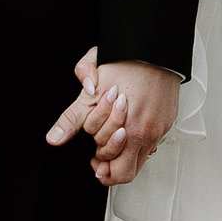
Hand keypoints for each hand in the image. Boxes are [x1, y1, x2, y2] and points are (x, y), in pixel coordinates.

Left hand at [46, 49, 178, 186]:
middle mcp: (145, 132)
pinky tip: (127, 131)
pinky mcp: (166, 123)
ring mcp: (158, 129)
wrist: (153, 49)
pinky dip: (138, 144)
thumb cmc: (126, 63)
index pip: (110, 163)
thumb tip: (54, 138)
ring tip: (112, 142)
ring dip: (123, 156)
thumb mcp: (91, 91)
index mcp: (127, 128)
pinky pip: (151, 146)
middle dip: (108, 163)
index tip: (92, 159)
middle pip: (125, 172)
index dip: (96, 162)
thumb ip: (72, 117)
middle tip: (99, 155)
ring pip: (139, 163)